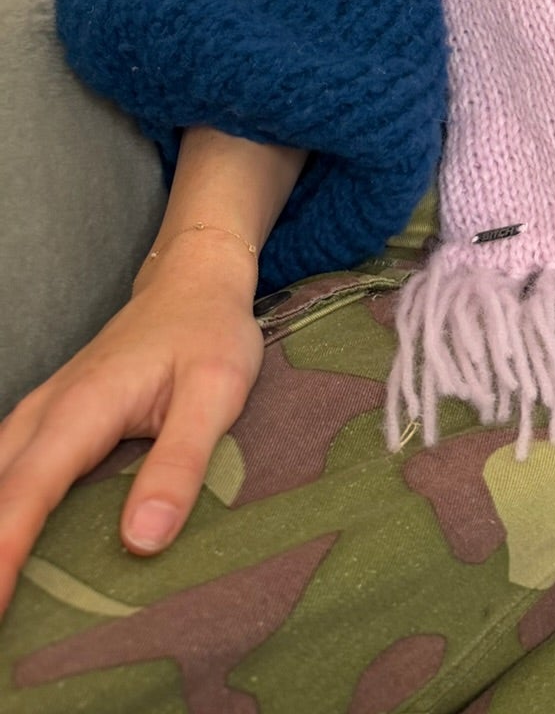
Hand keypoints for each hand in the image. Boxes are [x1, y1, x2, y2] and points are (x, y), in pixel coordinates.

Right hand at [0, 236, 263, 621]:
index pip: (27, 493)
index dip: (2, 555)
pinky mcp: (45, 423)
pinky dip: (1, 509)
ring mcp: (38, 416)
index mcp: (82, 409)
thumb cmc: (208, 332)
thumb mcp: (217, 391)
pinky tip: (9, 544)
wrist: (193, 280)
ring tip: (3, 592)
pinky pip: (4, 473)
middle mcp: (44, 413)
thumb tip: (142, 540)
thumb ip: (180, 463)